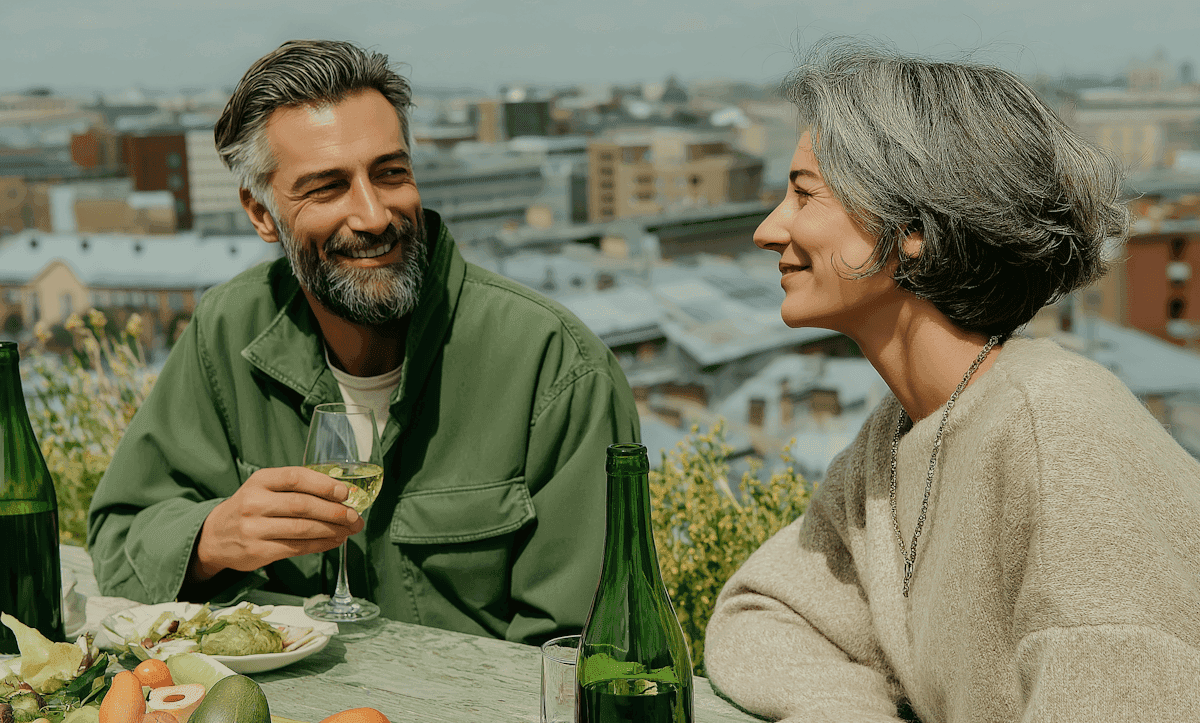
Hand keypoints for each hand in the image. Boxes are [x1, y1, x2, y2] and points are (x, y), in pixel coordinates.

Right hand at [187, 466, 364, 581]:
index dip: (323, 484)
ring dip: (331, 530)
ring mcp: (254, 528)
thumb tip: (341, 495)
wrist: (214, 536)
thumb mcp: (264, 488)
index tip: (345, 492)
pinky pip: (296, 548)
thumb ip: (295, 488)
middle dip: (333, 511)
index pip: (295, 477)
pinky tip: (334, 541)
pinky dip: (320, 544)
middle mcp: (254, 503)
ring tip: (349, 529)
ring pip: (302, 529)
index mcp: (259, 481)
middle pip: (302, 505)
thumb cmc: (251, 507)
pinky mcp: (257, 552)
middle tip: (354, 516)